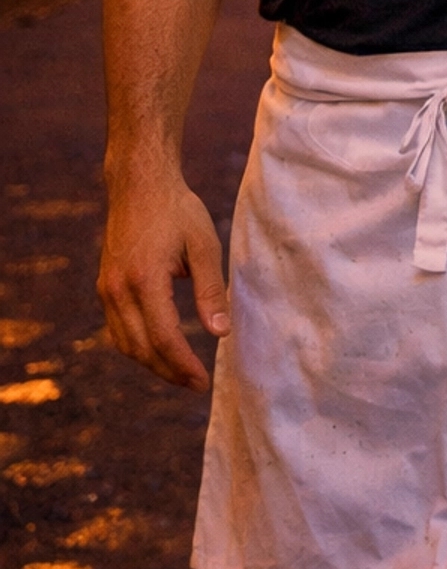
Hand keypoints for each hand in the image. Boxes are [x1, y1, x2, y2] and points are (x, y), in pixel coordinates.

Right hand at [98, 166, 229, 390]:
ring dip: (152, 363)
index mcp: (144, 279)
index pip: (163, 337)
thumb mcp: (203, 244)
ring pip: (125, 344)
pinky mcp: (105, 287)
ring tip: (181, 372)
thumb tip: (220, 333)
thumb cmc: (177, 210)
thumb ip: (211, 290)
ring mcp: (107, 289)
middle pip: (141, 349)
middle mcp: (118, 289)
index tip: (203, 380)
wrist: (139, 184)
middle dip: (169, 371)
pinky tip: (159, 349)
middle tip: (196, 383)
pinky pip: (118, 329)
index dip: (183, 364)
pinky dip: (137, 346)